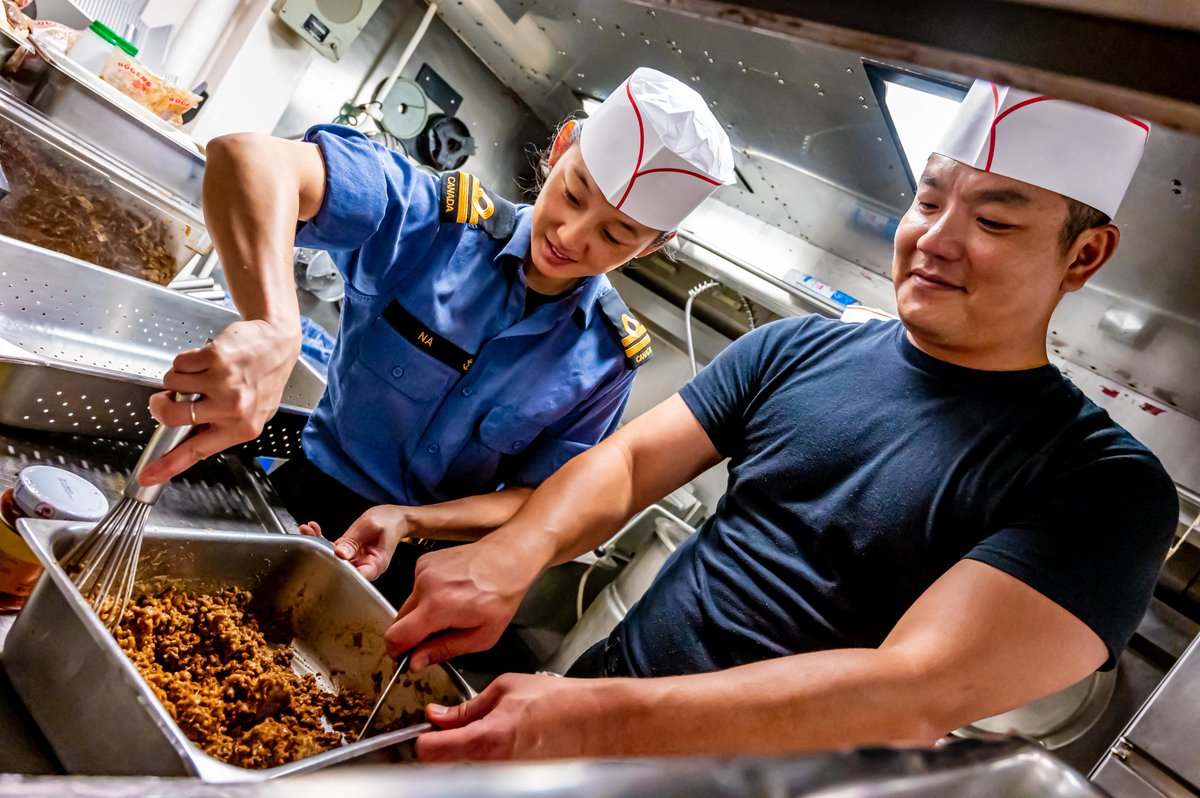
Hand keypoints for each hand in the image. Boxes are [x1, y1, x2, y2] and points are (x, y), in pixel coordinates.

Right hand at [139, 319, 299, 484]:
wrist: (279, 343)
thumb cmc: (266, 377)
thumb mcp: (253, 413)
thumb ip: (222, 427)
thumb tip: (187, 435)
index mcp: (242, 428)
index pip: (197, 451)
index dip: (167, 465)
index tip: (147, 476)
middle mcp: (233, 409)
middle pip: (171, 416)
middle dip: (161, 405)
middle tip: (168, 398)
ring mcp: (224, 383)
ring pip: (172, 385)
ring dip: (180, 378)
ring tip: (204, 374)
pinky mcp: (216, 359)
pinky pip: (179, 363)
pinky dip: (187, 360)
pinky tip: (207, 360)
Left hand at [318, 505, 413, 580]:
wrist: (394, 517)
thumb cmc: (389, 521)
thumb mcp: (371, 527)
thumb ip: (354, 541)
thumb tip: (339, 553)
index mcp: (375, 565)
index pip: (355, 576)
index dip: (339, 570)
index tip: (326, 559)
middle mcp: (364, 566)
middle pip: (340, 567)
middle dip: (321, 553)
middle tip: (309, 537)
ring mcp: (355, 560)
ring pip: (332, 557)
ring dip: (317, 543)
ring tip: (307, 529)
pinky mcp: (349, 553)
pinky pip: (333, 550)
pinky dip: (322, 539)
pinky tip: (313, 529)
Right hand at [383, 539, 539, 667]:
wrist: (509, 557)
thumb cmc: (502, 595)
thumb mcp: (481, 636)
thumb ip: (444, 650)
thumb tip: (416, 661)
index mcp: (437, 607)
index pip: (396, 636)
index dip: (397, 651)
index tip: (406, 657)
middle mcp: (425, 585)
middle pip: (399, 621)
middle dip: (412, 634)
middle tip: (437, 635)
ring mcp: (423, 570)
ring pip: (408, 604)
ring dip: (422, 613)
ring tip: (451, 610)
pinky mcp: (424, 561)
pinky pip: (416, 588)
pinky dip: (428, 596)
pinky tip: (450, 593)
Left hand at [418, 673, 612, 761]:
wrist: (599, 722)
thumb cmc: (564, 703)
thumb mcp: (507, 688)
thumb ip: (468, 707)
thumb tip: (440, 715)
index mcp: (487, 739)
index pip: (429, 752)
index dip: (425, 737)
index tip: (430, 730)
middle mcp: (494, 767)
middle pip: (446, 765)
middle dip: (448, 745)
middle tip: (461, 727)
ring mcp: (507, 779)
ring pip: (468, 770)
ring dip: (471, 752)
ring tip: (496, 733)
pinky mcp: (520, 782)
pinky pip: (491, 773)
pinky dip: (492, 760)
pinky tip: (511, 743)